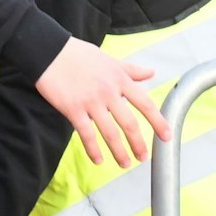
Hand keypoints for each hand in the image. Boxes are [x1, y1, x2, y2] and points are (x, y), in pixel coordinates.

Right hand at [35, 38, 172, 167]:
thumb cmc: (77, 54)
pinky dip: (93, 149)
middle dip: (138, 144)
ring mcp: (91, 102)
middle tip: (143, 158)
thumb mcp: (108, 59)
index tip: (166, 136)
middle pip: (129, 124)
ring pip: (110, 133)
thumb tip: (151, 72)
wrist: (48, 52)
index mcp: (119, 79)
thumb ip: (130, 69)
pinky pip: (86, 134)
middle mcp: (108, 92)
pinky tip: (98, 160)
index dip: (157, 121)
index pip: (144, 104)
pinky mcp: (73, 109)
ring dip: (119, 152)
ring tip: (124, 163)